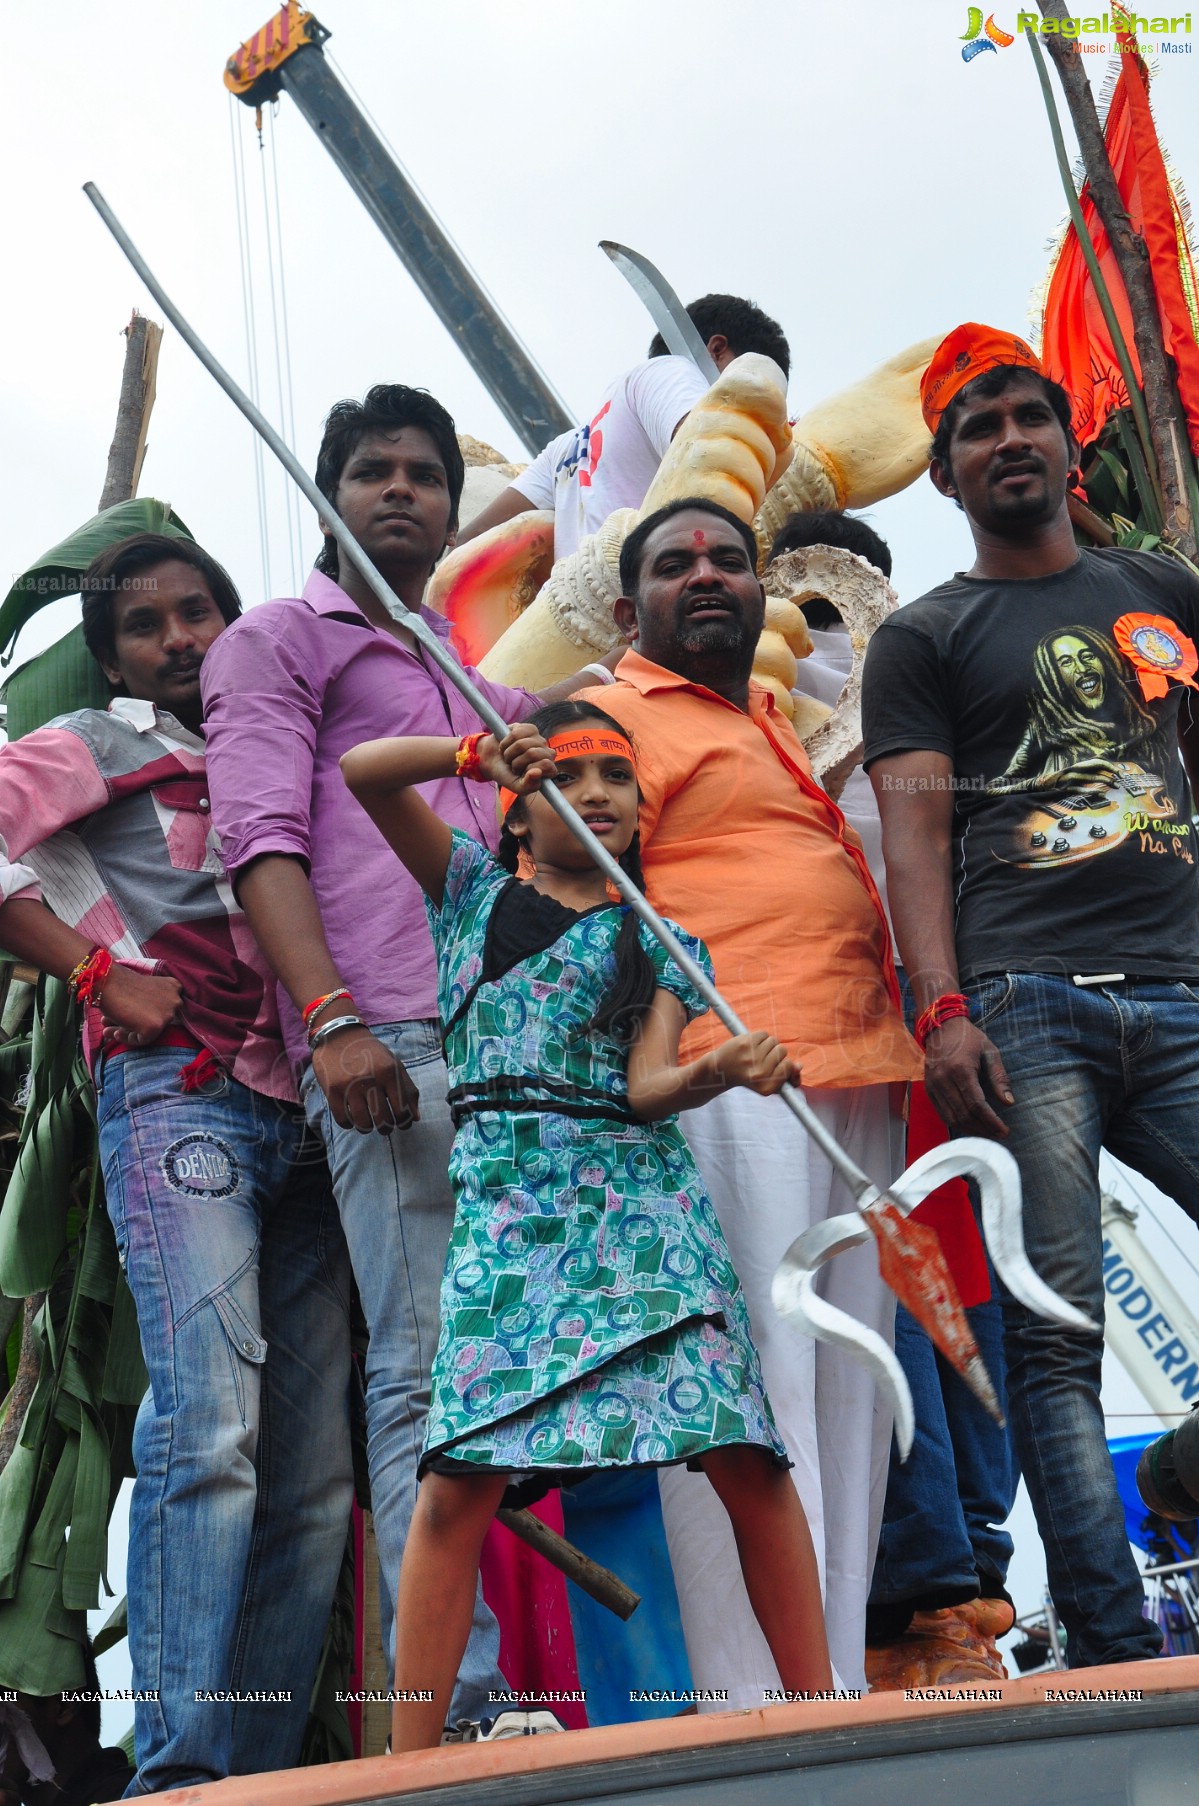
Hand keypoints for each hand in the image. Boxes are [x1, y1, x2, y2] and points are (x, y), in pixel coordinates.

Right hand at [97, 966, 183, 1044]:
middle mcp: (175, 1000)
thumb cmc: (118, 983)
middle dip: (134, 1022)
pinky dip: (126, 1038)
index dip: (143, 1014)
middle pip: (155, 1020)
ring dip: (127, 1031)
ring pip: (149, 1031)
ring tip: (107, 1029)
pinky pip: (142, 1040)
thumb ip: (148, 1004)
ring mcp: (167, 1014)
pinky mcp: (156, 1027)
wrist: (106, 981)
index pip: (162, 1009)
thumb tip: (138, 1020)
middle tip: (114, 1023)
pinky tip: (114, 1032)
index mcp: (173, 987)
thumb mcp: (142, 990)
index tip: (128, 1014)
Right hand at [312, 1026, 421, 1134]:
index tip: (402, 1124)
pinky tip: (352, 1117)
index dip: (404, 1123)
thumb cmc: (370, 1053)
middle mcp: (371, 1080)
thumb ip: (408, 1090)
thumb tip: (415, 1118)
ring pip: (363, 1124)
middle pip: (383, 1120)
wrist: (338, 1035)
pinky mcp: (332, 1092)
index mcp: (390, 1072)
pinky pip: (344, 1120)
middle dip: (386, 1128)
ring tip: (368, 1123)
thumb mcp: (394, 1065)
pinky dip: (349, 1124)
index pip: (402, 1110)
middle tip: (384, 1126)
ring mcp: (350, 1086)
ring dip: (367, 1128)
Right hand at [479, 724, 557, 796]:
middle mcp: (547, 752)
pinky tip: (507, 746)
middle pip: (532, 753)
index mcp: (549, 769)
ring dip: (509, 753)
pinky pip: (515, 734)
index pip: (547, 765)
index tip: (522, 773)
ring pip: (521, 744)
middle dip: (517, 762)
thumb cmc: (508, 775)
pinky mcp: (528, 728)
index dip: (530, 769)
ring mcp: (539, 739)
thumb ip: (529, 785)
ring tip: (509, 757)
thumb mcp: (517, 787)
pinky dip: (506, 743)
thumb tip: (538, 772)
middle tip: (514, 766)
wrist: (491, 760)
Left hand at [712, 1031, 800, 1096]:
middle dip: (776, 1053)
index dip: (786, 1064)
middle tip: (763, 1059)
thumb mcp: (768, 1084)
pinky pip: (763, 1034)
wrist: (721, 1070)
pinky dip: (760, 1038)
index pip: (789, 1067)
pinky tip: (751, 1046)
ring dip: (768, 1045)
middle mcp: (759, 1074)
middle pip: (782, 1051)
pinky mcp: (744, 1043)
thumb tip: (799, 1066)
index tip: (778, 1066)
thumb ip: (786, 1077)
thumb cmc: (748, 1077)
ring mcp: (751, 1058)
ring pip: (773, 1041)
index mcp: (766, 1087)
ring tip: (756, 1053)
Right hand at [923, 1017, 1013, 1138]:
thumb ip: (999, 1077)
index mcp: (960, 1069)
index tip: (1004, 1131)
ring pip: (952, 1118)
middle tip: (999, 1135)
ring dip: (970, 1130)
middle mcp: (943, 1079)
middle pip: (964, 1114)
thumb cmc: (969, 1039)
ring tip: (987, 1133)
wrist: (941, 1026)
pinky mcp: (928, 1089)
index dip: (991, 1121)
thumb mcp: (990, 1052)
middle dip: (983, 1129)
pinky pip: (942, 1113)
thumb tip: (1008, 1102)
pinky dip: (957, 1123)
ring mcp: (933, 1085)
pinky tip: (971, 1126)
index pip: (977, 1105)